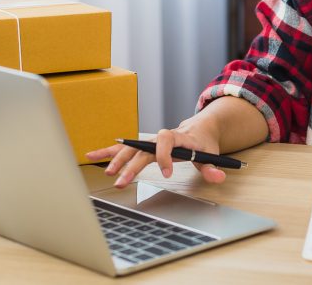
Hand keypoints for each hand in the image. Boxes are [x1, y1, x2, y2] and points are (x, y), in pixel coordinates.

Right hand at [85, 118, 225, 188]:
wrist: (199, 129)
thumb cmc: (204, 142)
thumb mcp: (211, 154)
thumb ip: (212, 167)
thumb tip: (219, 177)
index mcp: (177, 137)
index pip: (166, 140)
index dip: (165, 156)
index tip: (167, 174)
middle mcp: (160, 138)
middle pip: (142, 147)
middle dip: (131, 164)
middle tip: (122, 182)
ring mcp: (150, 141)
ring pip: (130, 147)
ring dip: (116, 159)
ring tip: (106, 172)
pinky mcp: (144, 146)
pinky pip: (124, 148)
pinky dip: (108, 152)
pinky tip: (92, 156)